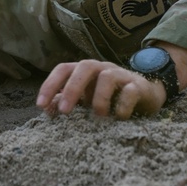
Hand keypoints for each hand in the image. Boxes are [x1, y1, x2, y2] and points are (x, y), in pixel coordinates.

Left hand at [36, 59, 165, 119]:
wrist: (145, 96)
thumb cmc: (110, 98)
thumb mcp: (86, 100)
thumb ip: (67, 101)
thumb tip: (46, 108)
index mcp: (85, 70)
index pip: (63, 69)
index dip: (50, 85)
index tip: (40, 105)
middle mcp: (101, 68)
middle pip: (84, 67)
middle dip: (72, 89)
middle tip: (65, 112)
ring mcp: (121, 75)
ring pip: (107, 76)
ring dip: (99, 99)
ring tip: (98, 116)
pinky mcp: (138, 86)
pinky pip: (130, 92)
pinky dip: (122, 106)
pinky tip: (119, 118)